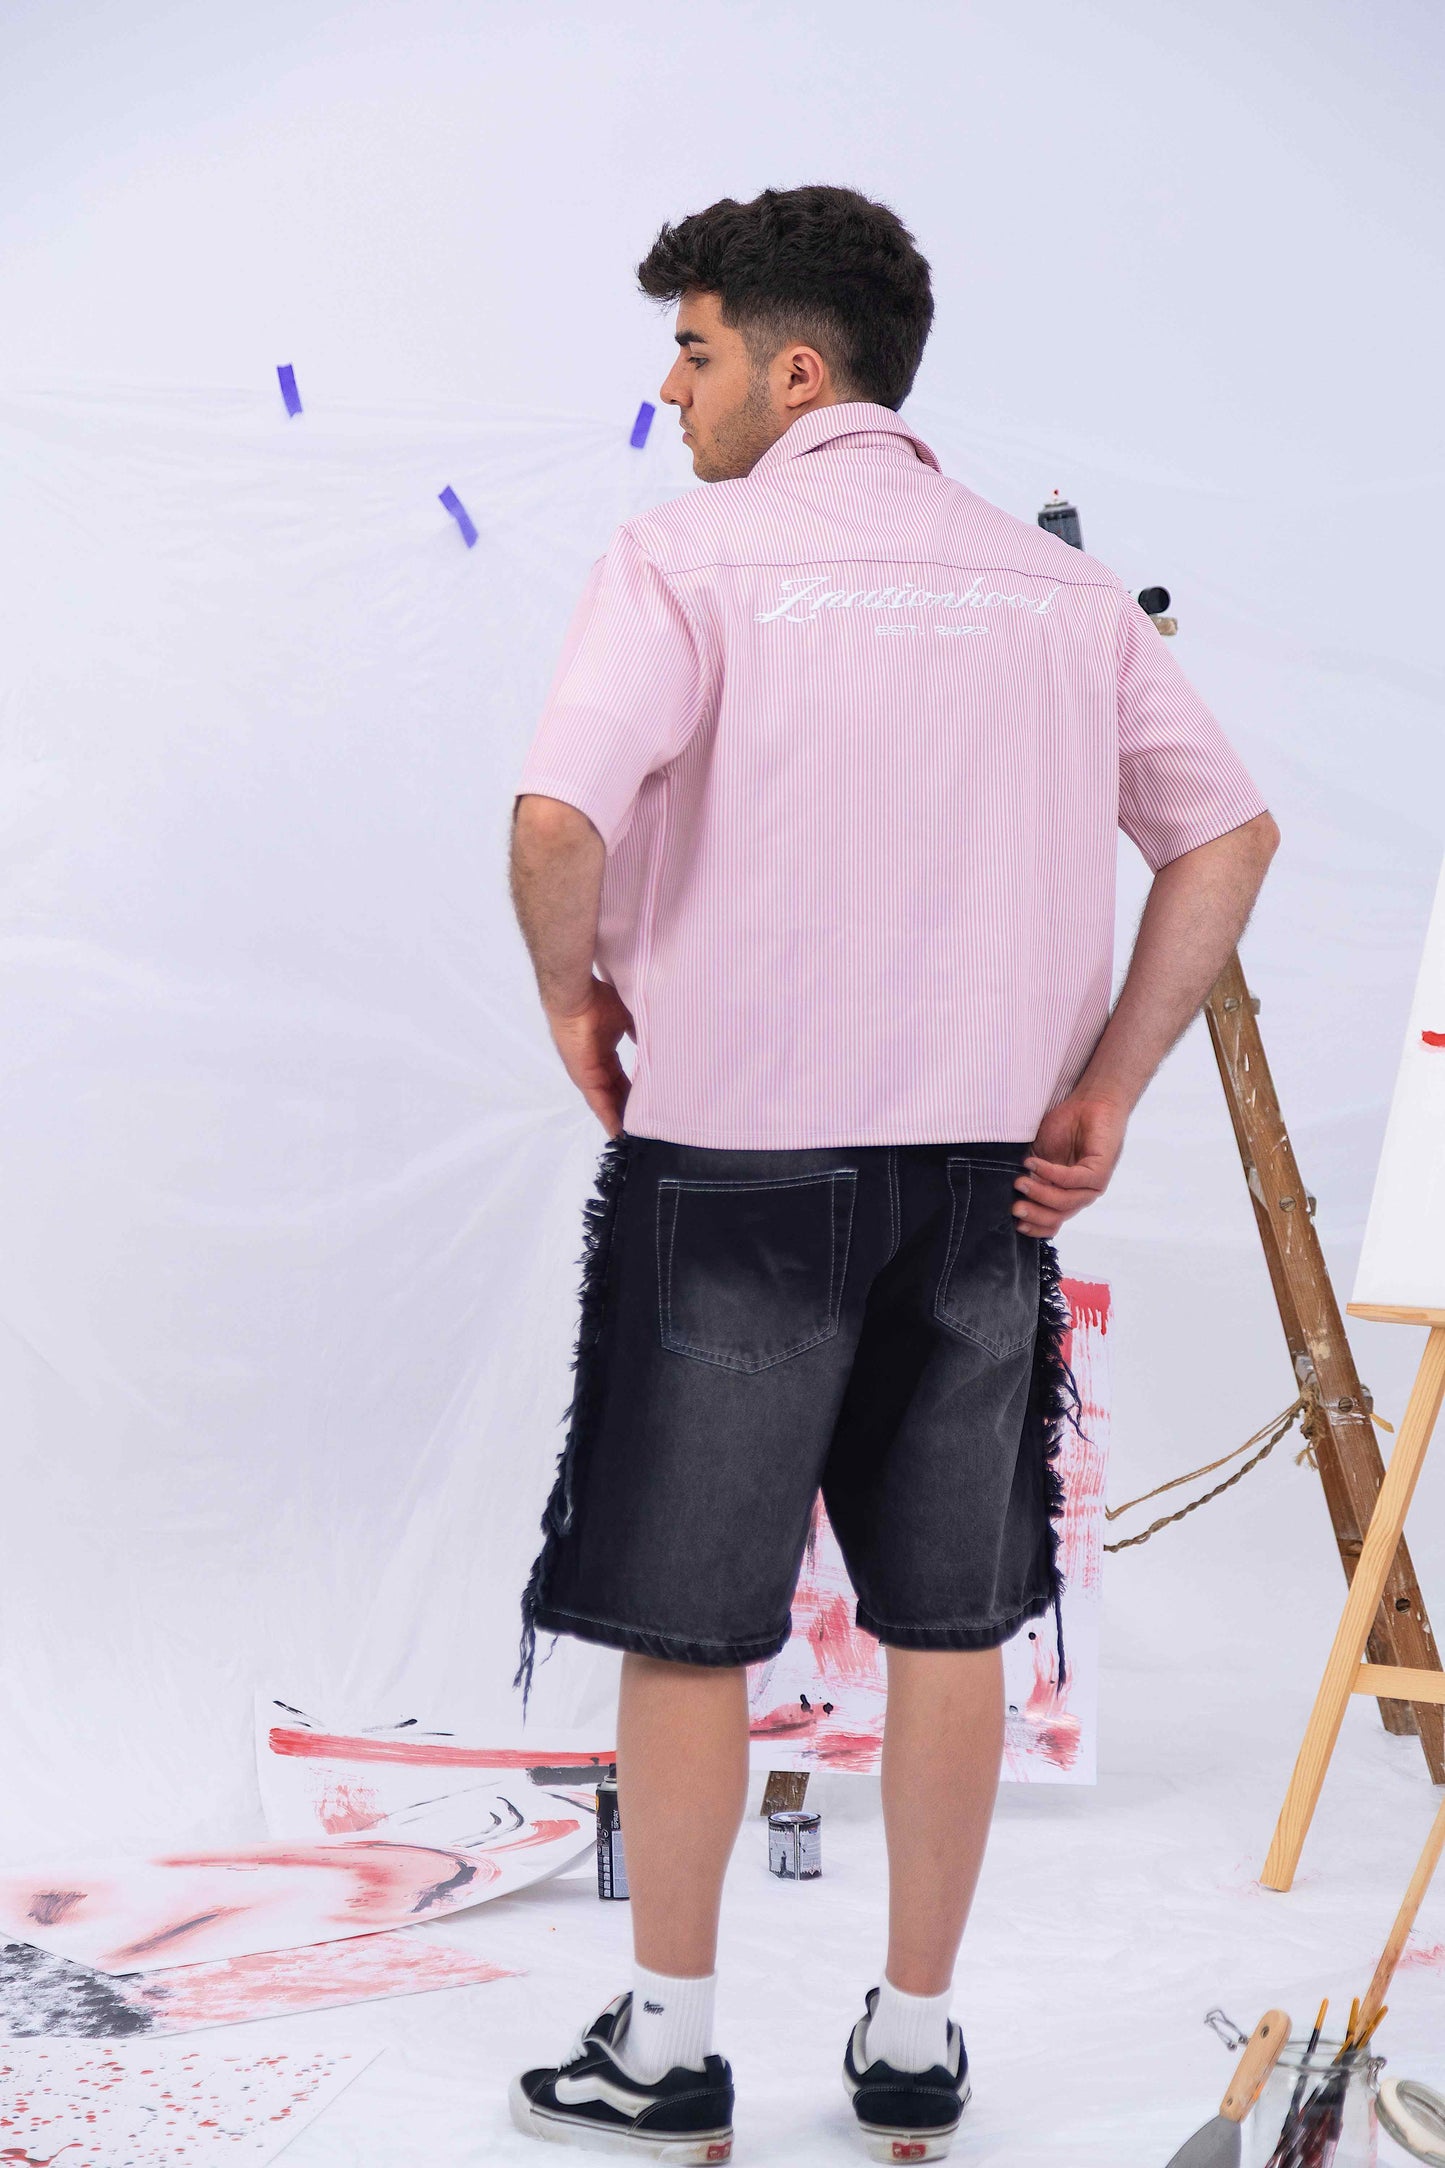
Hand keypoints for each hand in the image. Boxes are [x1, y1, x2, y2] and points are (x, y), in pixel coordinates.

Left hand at [545, 977, 635, 1136]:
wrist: (578, 996)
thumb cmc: (599, 1001)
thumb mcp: (626, 1018)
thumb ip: (637, 1032)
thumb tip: (652, 1038)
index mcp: (603, 1050)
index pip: (620, 1077)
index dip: (632, 1091)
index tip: (646, 1103)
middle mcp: (594, 1064)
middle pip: (614, 1092)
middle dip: (628, 1108)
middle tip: (645, 1125)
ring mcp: (587, 1073)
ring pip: (607, 1101)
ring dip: (619, 1118)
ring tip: (634, 1135)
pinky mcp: (583, 1078)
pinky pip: (598, 1102)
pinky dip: (609, 1117)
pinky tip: (619, 1133)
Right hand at [1013, 1092, 1128, 1237]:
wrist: (1090, 1102)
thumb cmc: (1064, 1127)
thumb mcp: (1037, 1155)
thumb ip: (1027, 1175)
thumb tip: (1002, 1191)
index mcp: (1063, 1195)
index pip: (1050, 1223)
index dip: (1033, 1226)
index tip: (1010, 1220)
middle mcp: (1078, 1195)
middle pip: (1057, 1217)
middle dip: (1033, 1214)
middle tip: (1013, 1207)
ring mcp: (1091, 1186)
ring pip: (1064, 1202)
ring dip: (1039, 1193)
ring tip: (1019, 1181)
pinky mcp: (1099, 1172)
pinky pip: (1073, 1180)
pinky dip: (1051, 1173)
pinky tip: (1034, 1163)